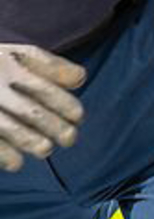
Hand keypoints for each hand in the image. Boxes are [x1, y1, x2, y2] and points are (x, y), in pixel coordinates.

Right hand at [0, 44, 86, 170]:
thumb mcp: (16, 55)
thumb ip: (50, 65)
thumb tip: (80, 79)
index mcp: (9, 62)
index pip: (44, 87)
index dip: (64, 103)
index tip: (77, 116)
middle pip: (30, 111)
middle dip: (54, 127)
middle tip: (69, 138)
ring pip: (9, 127)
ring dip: (31, 141)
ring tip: (46, 149)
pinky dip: (4, 154)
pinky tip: (17, 163)